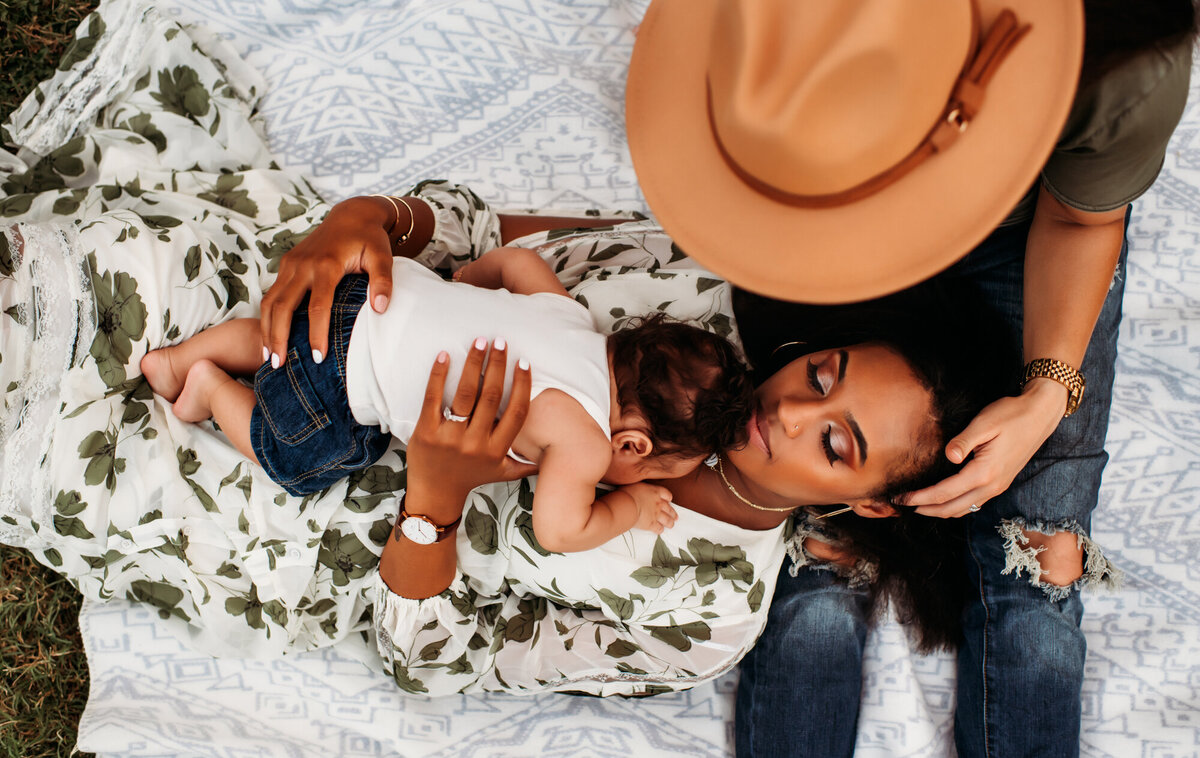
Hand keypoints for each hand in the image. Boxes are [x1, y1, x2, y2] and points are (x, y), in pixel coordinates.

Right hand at [259, 196, 394, 365]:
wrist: (352, 215)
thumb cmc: (370, 239)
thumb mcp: (383, 257)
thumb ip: (383, 282)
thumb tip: (381, 309)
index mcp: (327, 265)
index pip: (318, 307)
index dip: (316, 334)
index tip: (317, 357)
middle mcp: (303, 264)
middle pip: (283, 306)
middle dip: (278, 337)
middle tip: (277, 365)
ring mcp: (291, 263)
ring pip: (270, 301)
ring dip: (267, 329)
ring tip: (268, 357)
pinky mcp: (286, 264)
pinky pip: (272, 293)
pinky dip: (268, 316)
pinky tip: (270, 335)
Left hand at [405, 338, 537, 514]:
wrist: (434, 494)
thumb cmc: (470, 478)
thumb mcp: (502, 473)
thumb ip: (526, 464)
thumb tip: (553, 457)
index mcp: (497, 449)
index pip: (516, 412)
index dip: (522, 385)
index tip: (523, 362)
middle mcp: (476, 443)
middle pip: (491, 396)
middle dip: (497, 365)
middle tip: (501, 341)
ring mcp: (450, 437)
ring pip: (466, 393)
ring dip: (474, 364)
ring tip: (480, 342)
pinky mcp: (426, 431)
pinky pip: (433, 398)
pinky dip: (439, 375)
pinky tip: (444, 355)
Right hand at [621, 482, 677, 533]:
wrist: (627, 505)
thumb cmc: (627, 493)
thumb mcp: (635, 484)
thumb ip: (640, 487)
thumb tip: (637, 488)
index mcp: (655, 492)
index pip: (667, 494)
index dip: (668, 498)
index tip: (668, 500)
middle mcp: (658, 503)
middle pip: (669, 509)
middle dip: (673, 513)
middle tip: (675, 516)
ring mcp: (656, 514)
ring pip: (667, 520)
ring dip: (670, 523)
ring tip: (671, 525)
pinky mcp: (651, 524)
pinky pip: (659, 529)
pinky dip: (660, 530)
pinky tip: (659, 530)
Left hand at [900, 379, 1066, 517]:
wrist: (1041, 414)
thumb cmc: (1012, 414)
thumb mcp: (985, 422)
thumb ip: (964, 441)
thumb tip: (949, 456)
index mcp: (985, 473)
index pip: (944, 493)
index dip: (920, 498)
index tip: (900, 498)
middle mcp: (992, 486)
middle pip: (952, 508)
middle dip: (925, 509)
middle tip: (901, 504)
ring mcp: (998, 487)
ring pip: (964, 509)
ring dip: (940, 510)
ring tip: (918, 505)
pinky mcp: (1000, 482)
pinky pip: (974, 503)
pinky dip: (955, 506)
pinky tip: (943, 499)